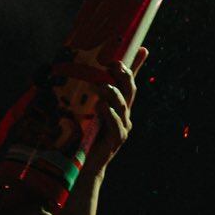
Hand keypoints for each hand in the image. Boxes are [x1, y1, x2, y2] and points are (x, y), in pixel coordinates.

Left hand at [87, 49, 145, 174]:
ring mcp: (122, 128)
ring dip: (113, 94)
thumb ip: (84, 95)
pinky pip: (116, 125)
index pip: (129, 82)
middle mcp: (124, 115)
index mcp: (119, 106)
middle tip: (113, 64)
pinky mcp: (116, 140)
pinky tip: (101, 106)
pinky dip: (109, 114)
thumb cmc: (84, 136)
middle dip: (124, 75)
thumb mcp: (83, 111)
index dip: (137, 66)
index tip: (142, 49)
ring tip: (101, 86)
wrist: (85, 164)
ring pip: (123, 105)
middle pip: (130, 90)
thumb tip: (72, 75)